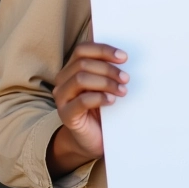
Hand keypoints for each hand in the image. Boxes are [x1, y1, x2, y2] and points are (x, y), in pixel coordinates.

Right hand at [50, 43, 128, 166]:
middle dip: (108, 69)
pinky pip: (81, 101)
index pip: (83, 49)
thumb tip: (126, 57)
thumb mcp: (107, 85)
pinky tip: (111, 100)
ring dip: (105, 82)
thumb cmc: (103, 107)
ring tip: (122, 90)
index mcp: (72, 68)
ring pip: (80, 79)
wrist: (94, 137)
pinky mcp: (66, 115)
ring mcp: (62, 98)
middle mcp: (63, 80)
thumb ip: (110, 70)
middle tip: (126, 78)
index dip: (103, 50)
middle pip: (83, 63)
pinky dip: (99, 97)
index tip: (124, 57)